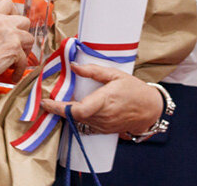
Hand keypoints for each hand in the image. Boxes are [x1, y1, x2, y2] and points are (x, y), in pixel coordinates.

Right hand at [0, 0, 31, 85]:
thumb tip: (8, 37)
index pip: (7, 1)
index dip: (14, 12)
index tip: (13, 23)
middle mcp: (2, 23)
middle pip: (25, 20)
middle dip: (24, 33)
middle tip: (18, 44)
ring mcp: (10, 35)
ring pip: (30, 38)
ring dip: (25, 51)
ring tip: (16, 60)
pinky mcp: (15, 49)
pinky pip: (25, 59)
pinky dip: (19, 70)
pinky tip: (13, 74)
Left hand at [39, 64, 162, 134]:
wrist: (150, 109)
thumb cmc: (134, 90)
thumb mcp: (115, 74)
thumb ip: (93, 71)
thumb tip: (73, 66)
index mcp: (104, 101)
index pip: (78, 110)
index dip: (60, 108)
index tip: (46, 102)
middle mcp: (103, 116)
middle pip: (73, 116)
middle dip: (58, 110)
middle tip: (46, 101)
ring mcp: (103, 125)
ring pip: (78, 122)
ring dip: (66, 114)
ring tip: (54, 104)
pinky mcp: (104, 130)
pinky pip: (85, 126)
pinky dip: (75, 119)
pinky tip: (70, 111)